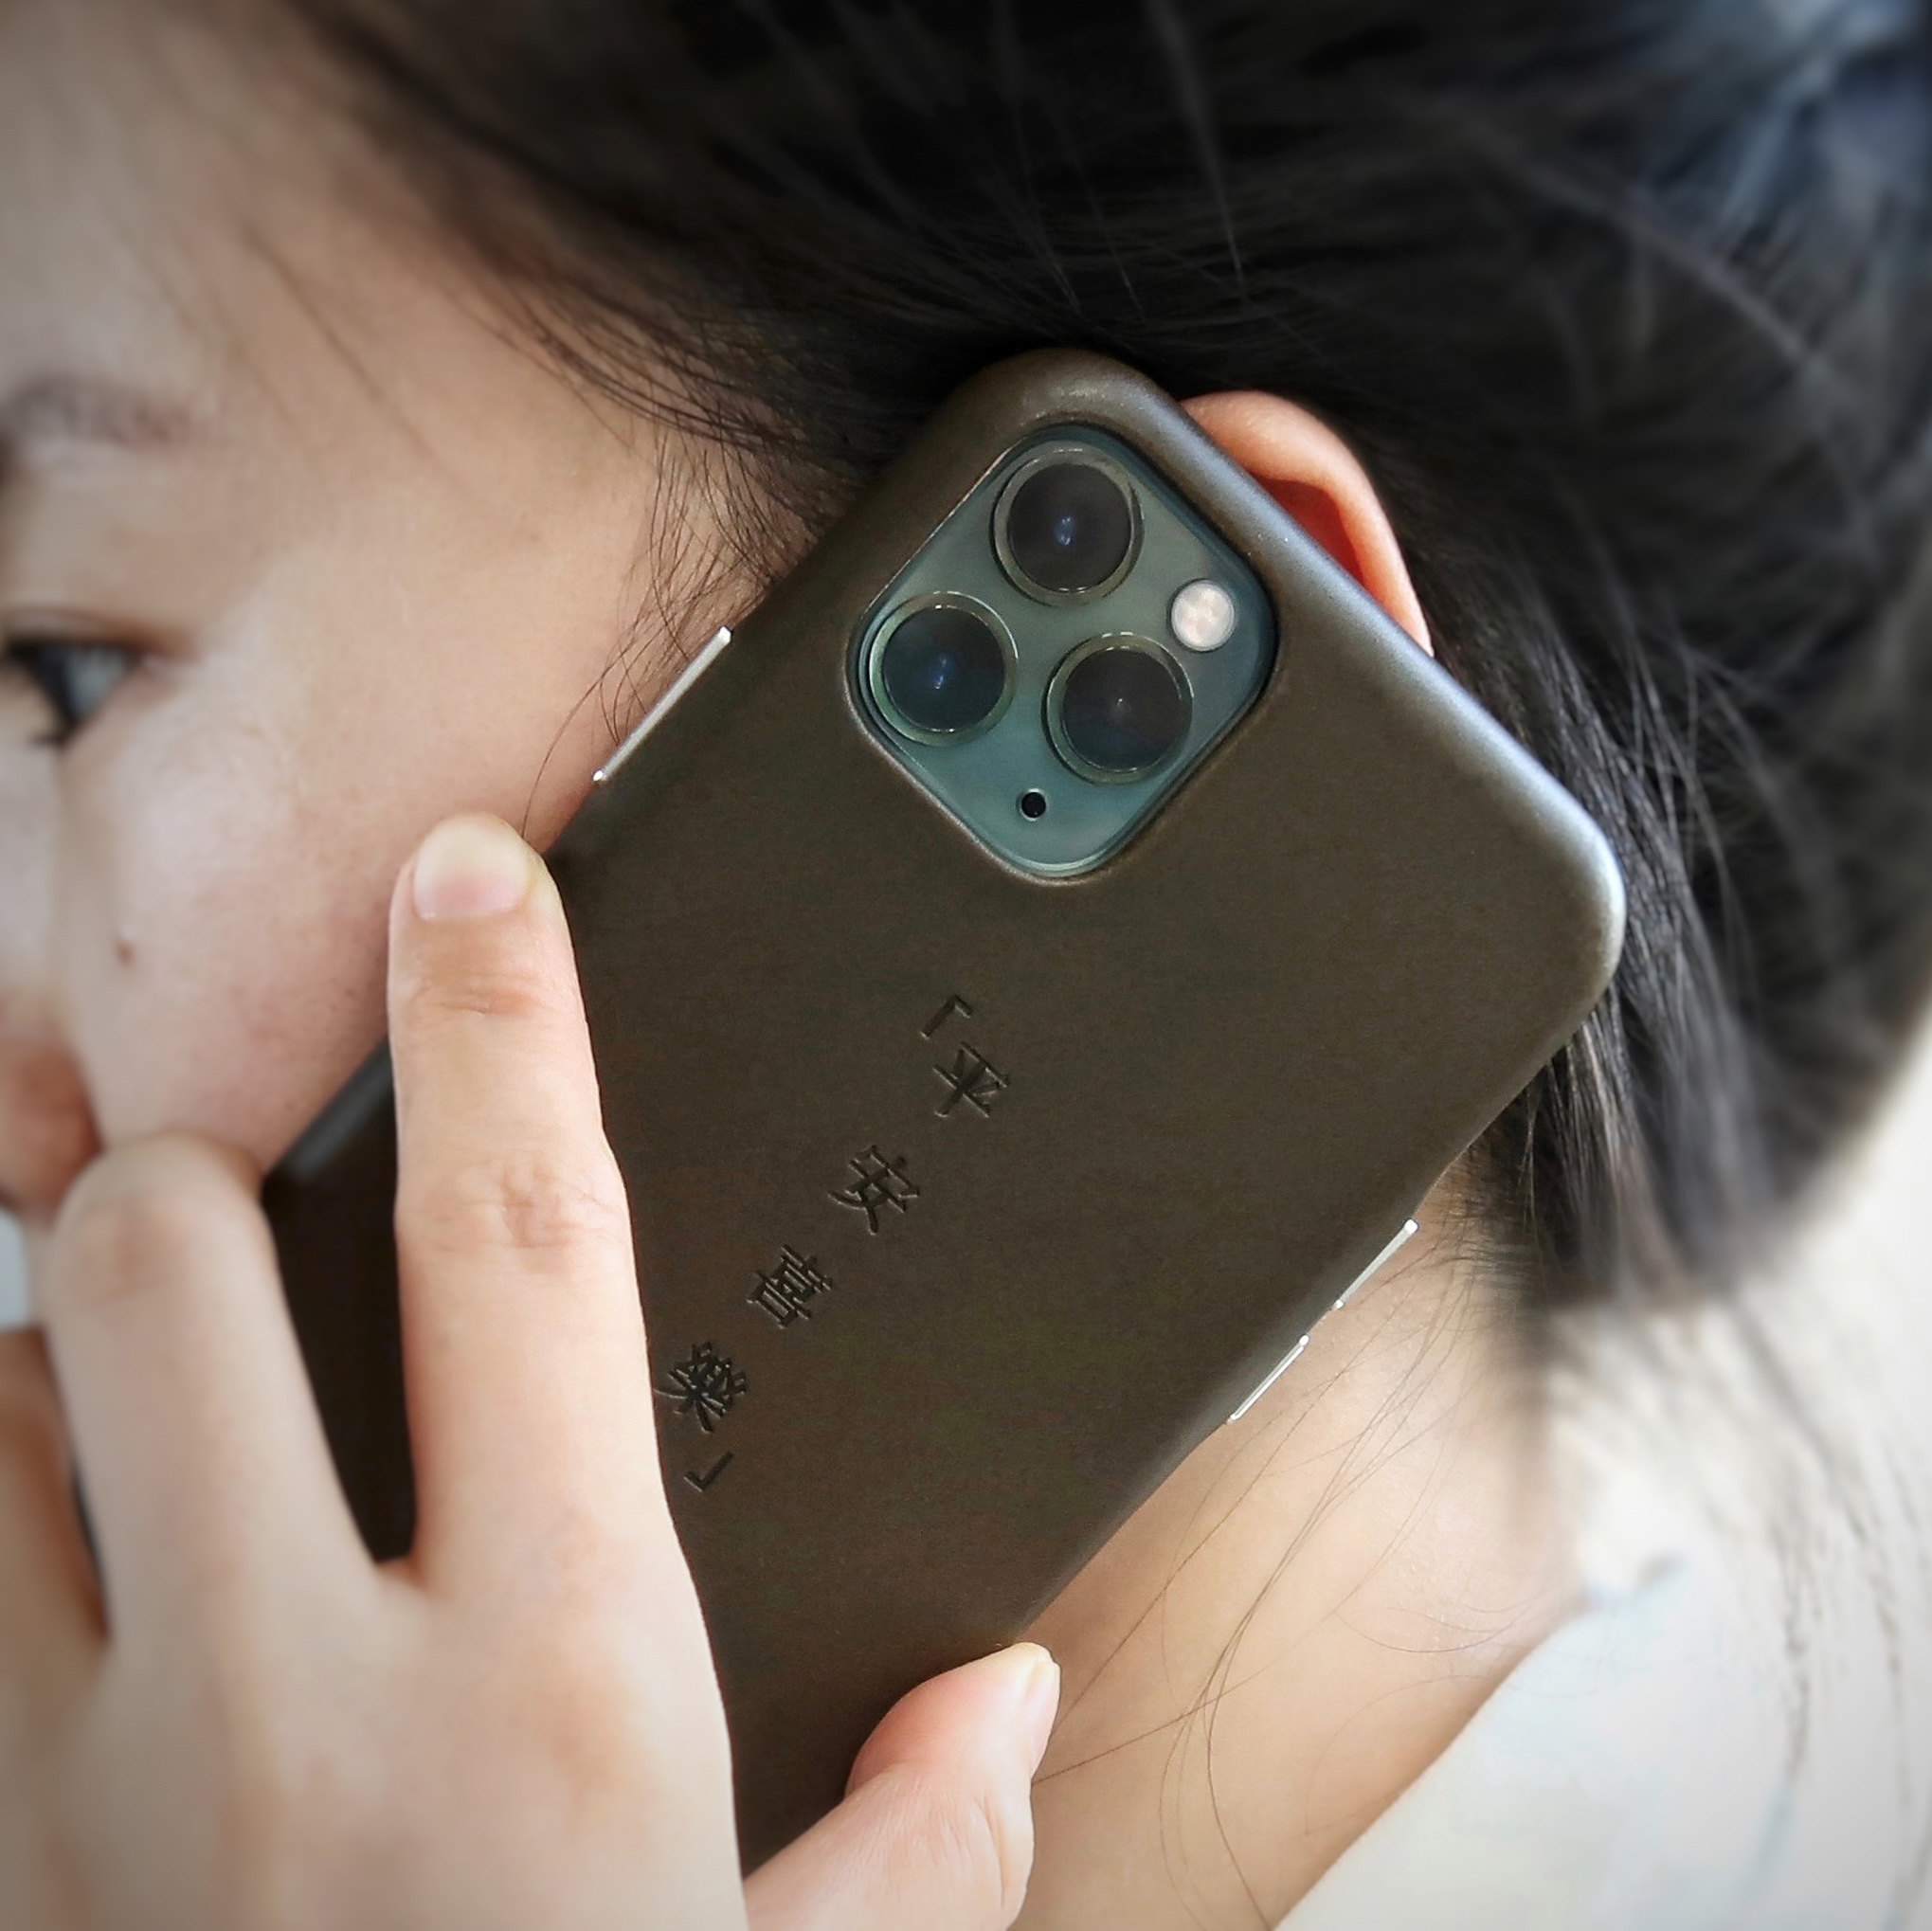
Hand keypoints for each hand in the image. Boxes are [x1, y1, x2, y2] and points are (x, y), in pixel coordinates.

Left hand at [0, 816, 1057, 1930]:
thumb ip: (916, 1849)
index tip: (473, 873)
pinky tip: (70, 1554)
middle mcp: (295, 1700)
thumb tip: (1004, 1706)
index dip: (502, 1027)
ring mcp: (82, 1788)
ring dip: (53, 1343)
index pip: (523, 1251)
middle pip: (155, 1266)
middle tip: (243, 1193)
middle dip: (181, 1171)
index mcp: (548, 1687)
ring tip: (140, 1371)